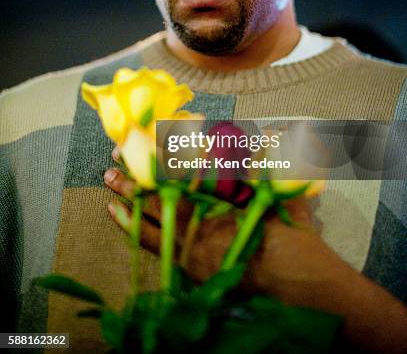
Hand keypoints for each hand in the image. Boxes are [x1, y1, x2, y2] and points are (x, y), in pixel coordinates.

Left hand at [104, 150, 406, 351]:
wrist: (298, 283)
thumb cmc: (293, 238)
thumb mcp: (283, 196)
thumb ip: (273, 165)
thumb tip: (271, 133)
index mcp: (224, 194)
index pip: (186, 166)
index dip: (164, 149)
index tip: (148, 133)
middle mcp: (205, 213)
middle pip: (165, 184)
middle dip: (141, 166)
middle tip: (119, 150)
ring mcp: (193, 237)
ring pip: (154, 208)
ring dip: (131, 191)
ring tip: (109, 176)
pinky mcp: (187, 260)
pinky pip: (153, 240)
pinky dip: (131, 225)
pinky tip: (111, 211)